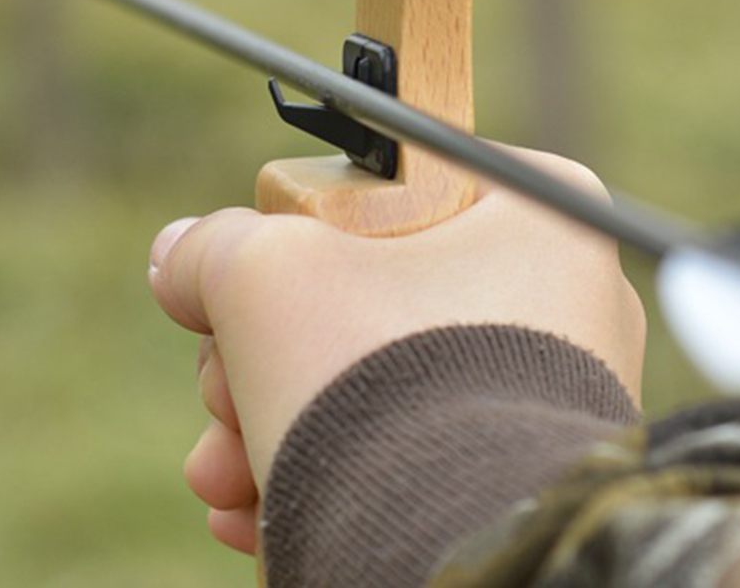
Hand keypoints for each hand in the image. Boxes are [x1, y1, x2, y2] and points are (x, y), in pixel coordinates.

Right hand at [148, 148, 645, 554]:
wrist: (459, 554)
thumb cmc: (384, 383)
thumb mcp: (266, 277)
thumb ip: (216, 247)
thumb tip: (177, 257)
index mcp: (535, 213)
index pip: (389, 188)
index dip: (303, 228)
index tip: (252, 275)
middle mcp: (562, 295)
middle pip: (369, 294)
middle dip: (263, 353)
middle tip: (221, 386)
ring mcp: (548, 388)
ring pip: (377, 380)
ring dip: (273, 419)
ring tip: (222, 471)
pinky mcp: (518, 468)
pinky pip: (409, 445)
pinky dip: (327, 468)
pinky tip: (256, 510)